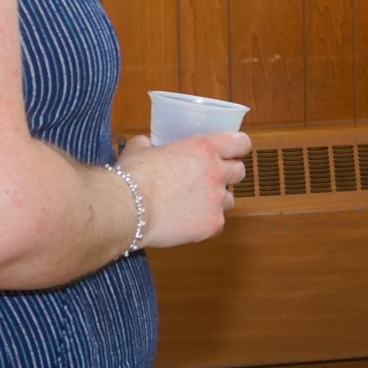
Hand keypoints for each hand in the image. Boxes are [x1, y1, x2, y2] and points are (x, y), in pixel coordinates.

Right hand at [115, 131, 249, 249]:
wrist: (127, 209)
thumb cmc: (132, 177)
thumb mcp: (140, 149)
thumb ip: (150, 144)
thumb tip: (147, 144)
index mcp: (204, 148)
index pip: (240, 142)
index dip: (238, 147)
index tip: (233, 151)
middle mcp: (216, 172)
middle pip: (240, 171)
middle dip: (229, 174)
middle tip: (212, 178)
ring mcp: (217, 200)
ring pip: (231, 200)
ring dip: (218, 200)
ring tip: (196, 203)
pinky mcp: (212, 224)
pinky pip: (219, 223)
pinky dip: (208, 222)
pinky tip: (191, 221)